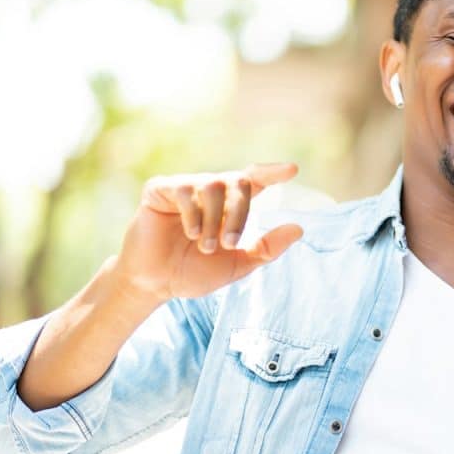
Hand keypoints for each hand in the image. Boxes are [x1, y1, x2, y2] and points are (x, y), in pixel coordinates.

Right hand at [114, 163, 303, 305]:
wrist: (155, 283)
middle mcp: (210, 191)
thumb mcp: (236, 264)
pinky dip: (193, 213)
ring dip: (214, 219)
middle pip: (239, 182)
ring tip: (205, 245)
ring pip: (213, 185)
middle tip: (229, 244)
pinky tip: (190, 233)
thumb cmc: (193, 272)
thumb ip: (266, 248)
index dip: (272, 172)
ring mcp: (185, 187)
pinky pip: (184, 189)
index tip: (292, 170)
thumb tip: (299, 228)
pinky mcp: (160, 189)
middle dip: (240, 213)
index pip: (255, 180)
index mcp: (230, 205)